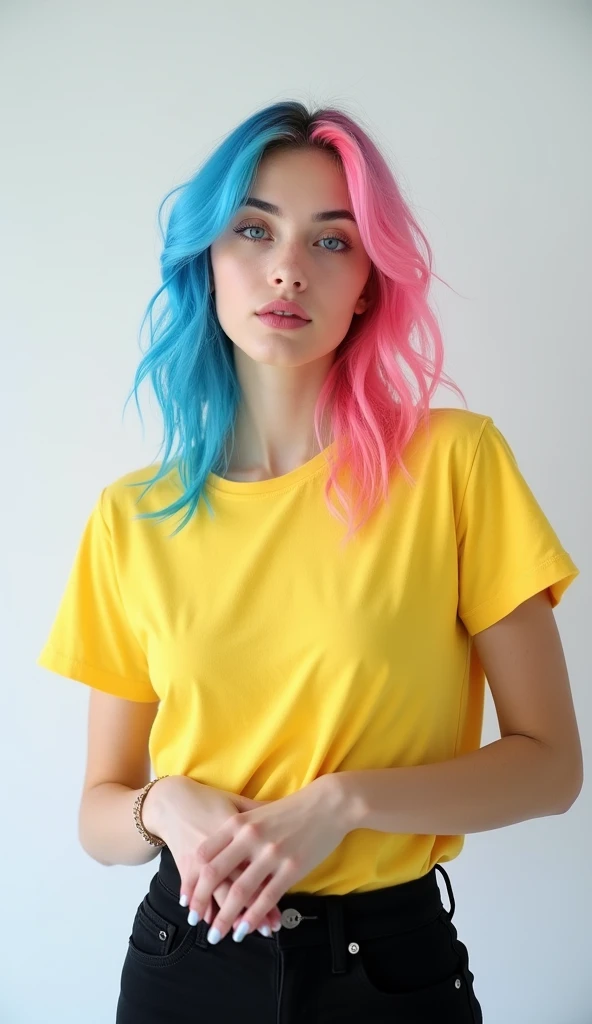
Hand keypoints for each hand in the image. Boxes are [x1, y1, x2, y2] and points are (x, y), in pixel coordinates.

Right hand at [143, 776, 281, 934]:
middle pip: (239, 883)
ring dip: (224, 914)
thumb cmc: (210, 801)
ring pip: (217, 890)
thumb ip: (261, 813)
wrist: (173, 798)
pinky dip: (202, 903)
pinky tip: (207, 917)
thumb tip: (286, 815)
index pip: (258, 866)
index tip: (279, 915)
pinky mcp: (185, 862)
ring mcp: (202, 855)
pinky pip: (196, 888)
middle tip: (265, 931)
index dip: (269, 892)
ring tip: (234, 932)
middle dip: (252, 910)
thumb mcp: (238, 803)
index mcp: (241, 829)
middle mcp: (223, 845)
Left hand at [187, 776, 347, 943]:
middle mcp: (250, 838)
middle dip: (200, 902)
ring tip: (216, 935)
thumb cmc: (291, 808)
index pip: (204, 855)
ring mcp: (271, 853)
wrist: (328, 803)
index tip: (185, 898)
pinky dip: (253, 918)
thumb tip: (215, 857)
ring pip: (239, 892)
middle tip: (193, 920)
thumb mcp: (256, 812)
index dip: (191, 880)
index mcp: (238, 823)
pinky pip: (267, 898)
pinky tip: (245, 930)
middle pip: (215, 874)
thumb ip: (236, 831)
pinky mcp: (292, 867)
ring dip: (224, 918)